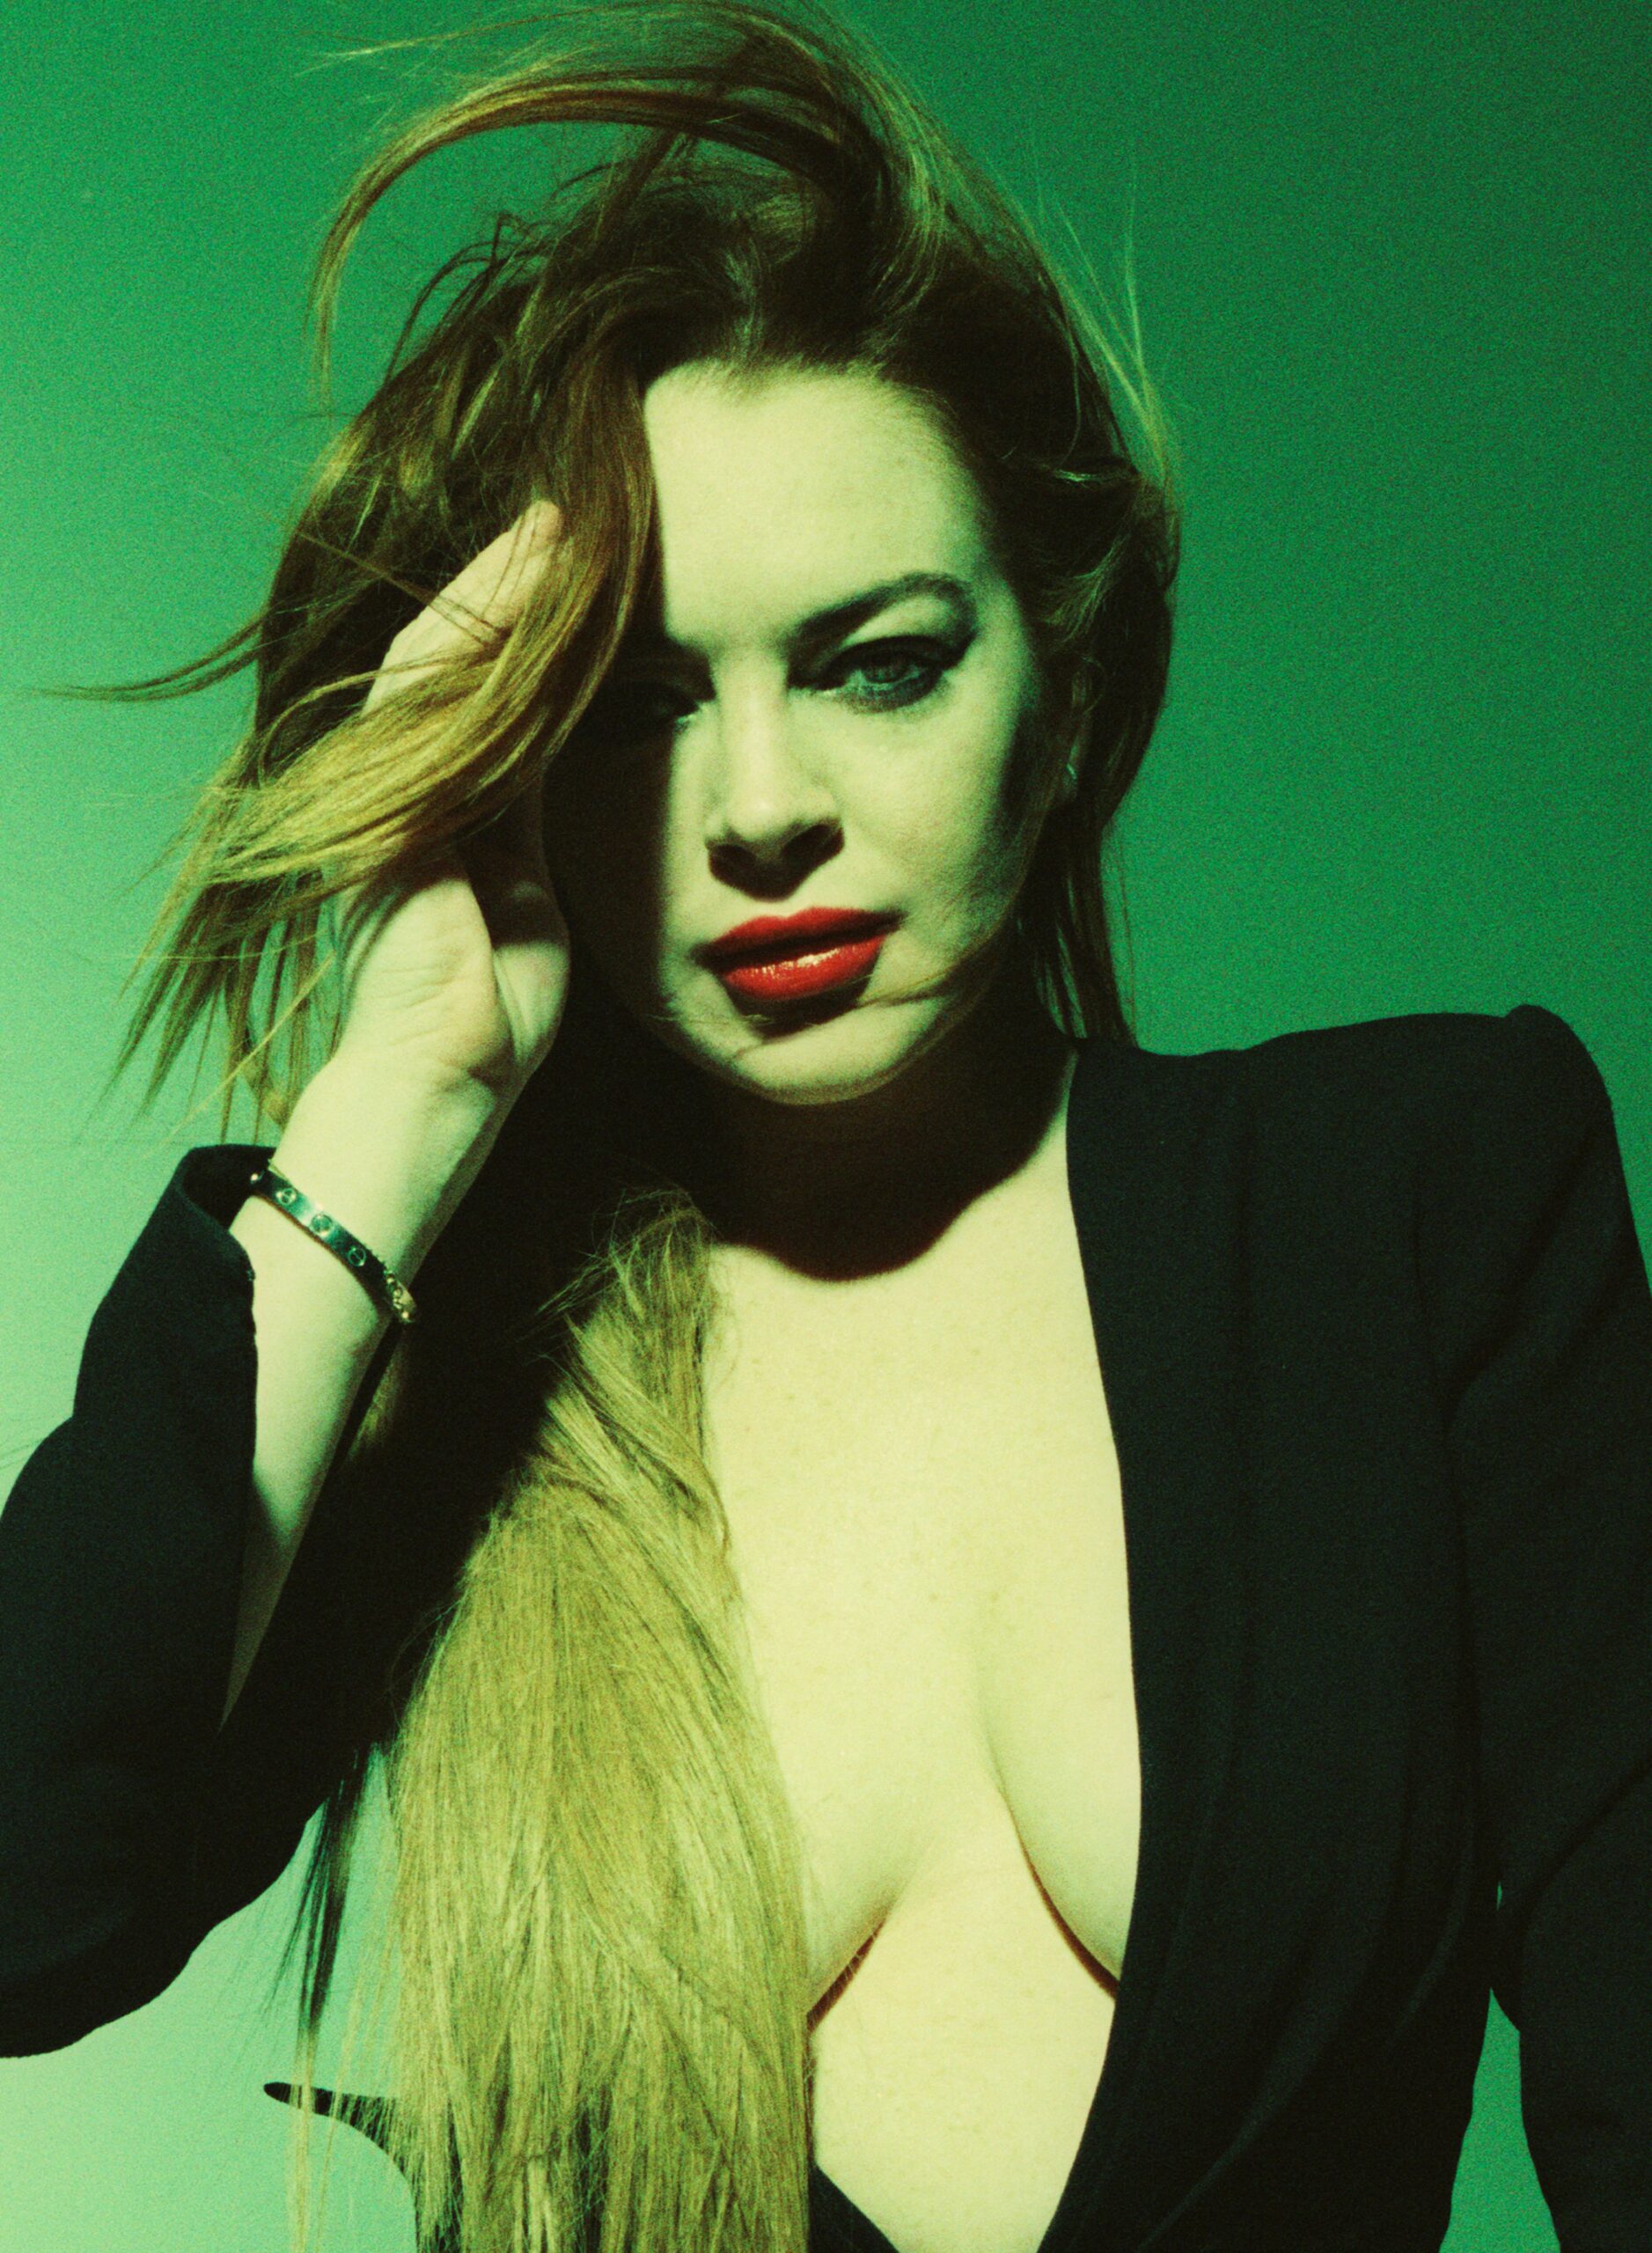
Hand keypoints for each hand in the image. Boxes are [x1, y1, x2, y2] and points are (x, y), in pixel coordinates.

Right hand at [329, 501, 571, 1111]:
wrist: (446, 1079)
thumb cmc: (490, 1007)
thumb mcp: (527, 887)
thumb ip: (526, 813)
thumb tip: (566, 739)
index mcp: (437, 801)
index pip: (481, 687)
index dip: (526, 623)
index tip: (582, 564)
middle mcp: (397, 782)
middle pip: (450, 652)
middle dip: (508, 582)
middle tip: (571, 516)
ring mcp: (379, 790)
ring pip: (431, 657)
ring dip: (493, 589)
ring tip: (551, 528)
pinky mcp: (377, 800)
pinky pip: (419, 697)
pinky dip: (468, 637)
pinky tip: (516, 589)